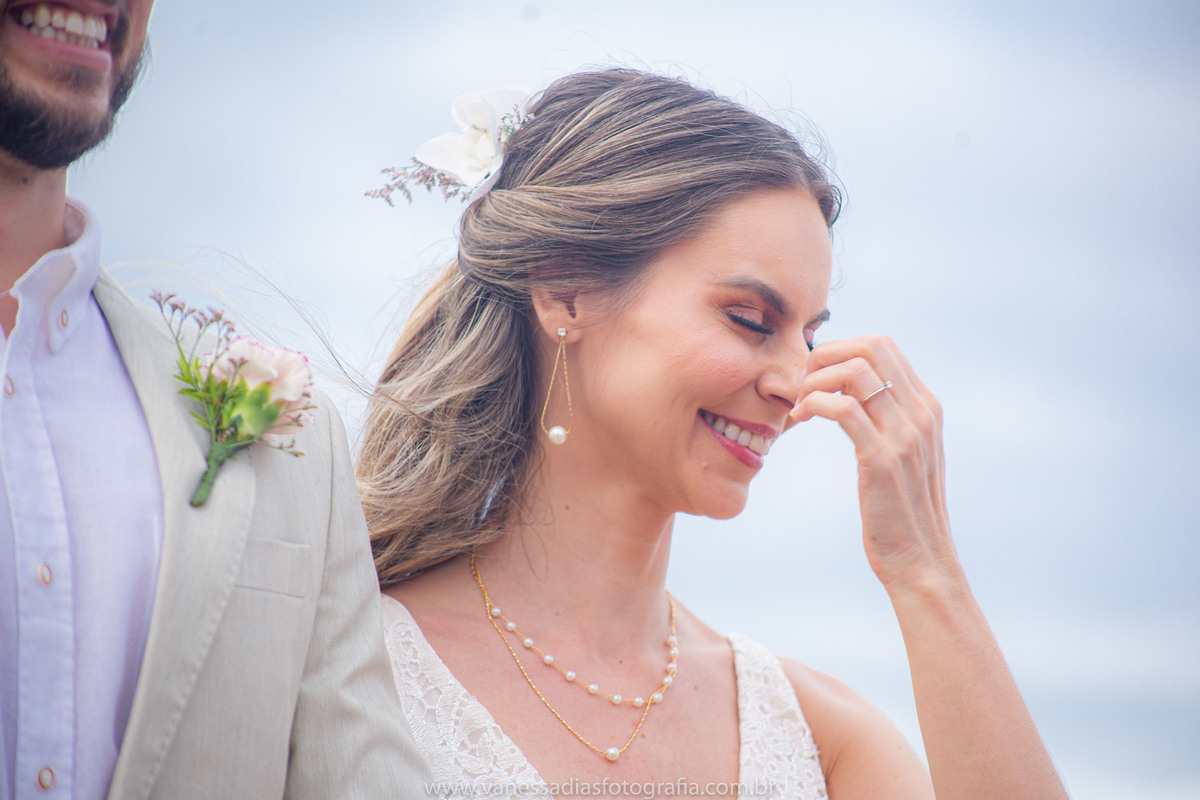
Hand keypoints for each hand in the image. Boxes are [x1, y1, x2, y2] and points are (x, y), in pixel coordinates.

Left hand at [790, 335, 961, 592]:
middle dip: (825, 354)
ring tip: (798, 405)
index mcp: (926, 407)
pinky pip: (844, 408)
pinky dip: (813, 403)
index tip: (814, 375)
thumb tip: (854, 393)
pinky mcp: (883, 459)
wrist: (920, 561)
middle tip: (800, 383)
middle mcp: (921, 413)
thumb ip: (888, 421)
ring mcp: (905, 435)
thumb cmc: (900, 511)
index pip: (883, 345)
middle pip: (871, 346)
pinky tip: (800, 419)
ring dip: (815, 378)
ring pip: (856, 370)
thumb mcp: (903, 456)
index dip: (840, 349)